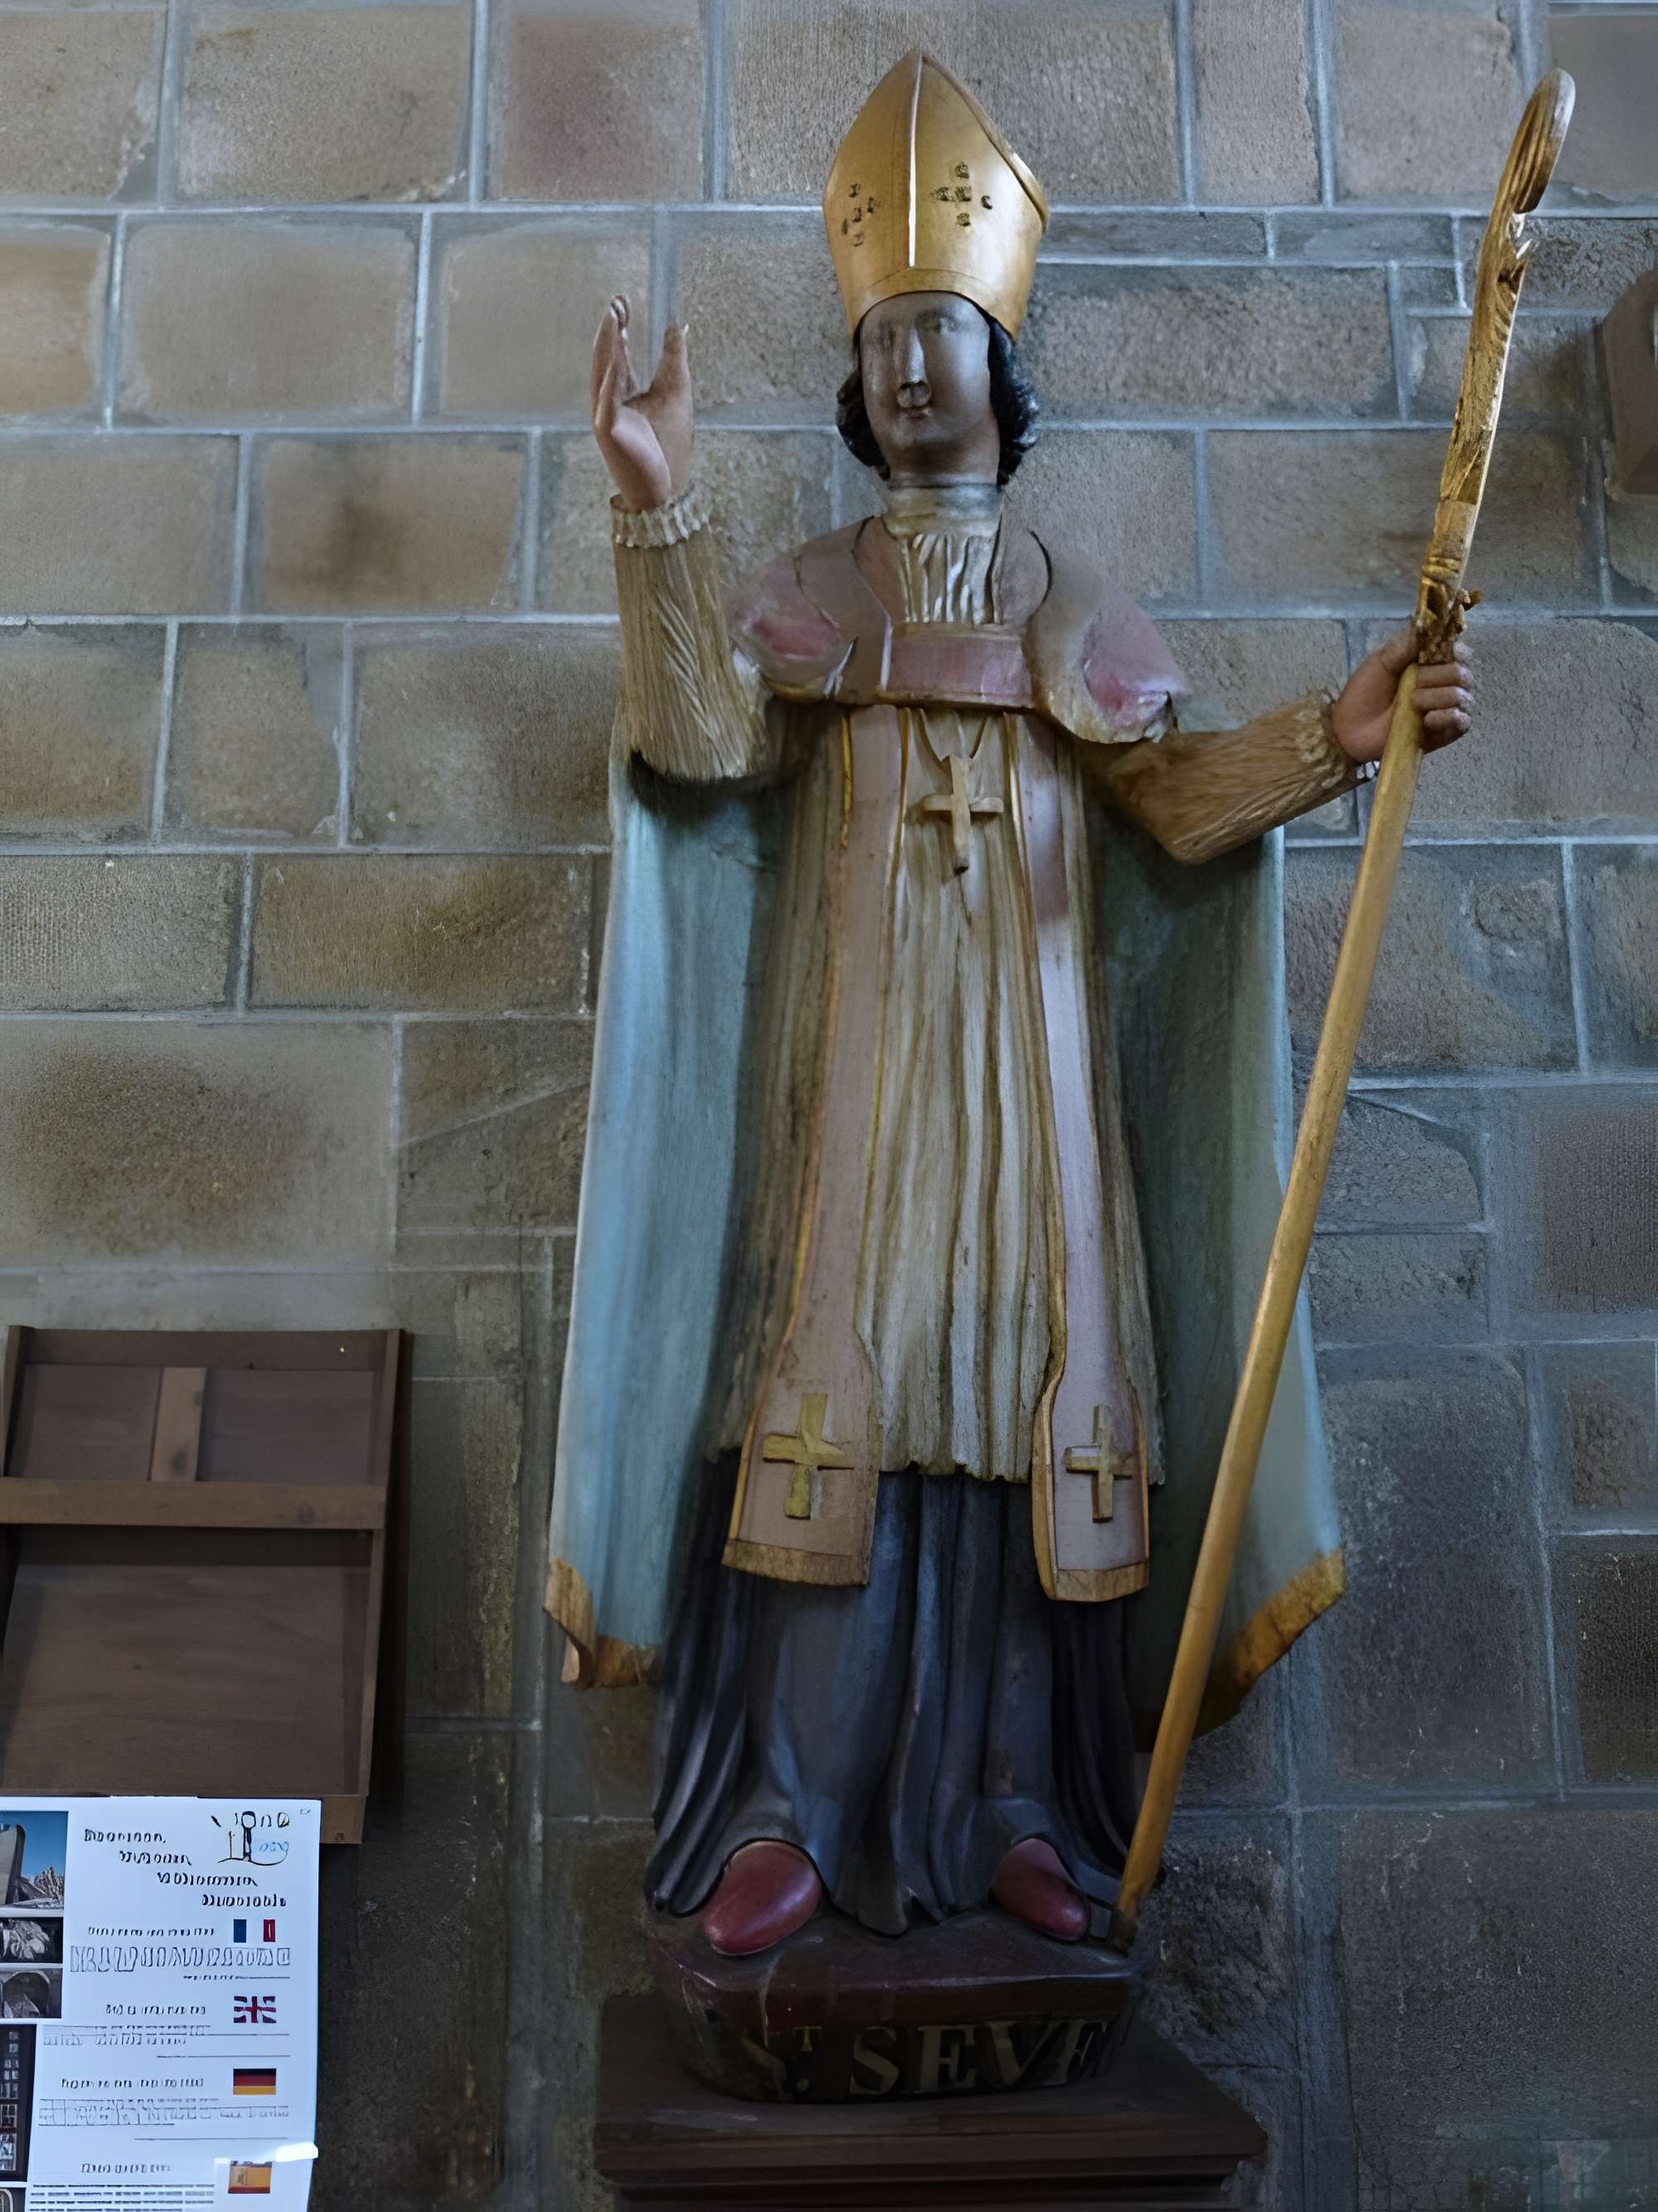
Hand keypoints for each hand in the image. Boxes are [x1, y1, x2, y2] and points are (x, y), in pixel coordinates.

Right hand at [590, 296, 692, 513]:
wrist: (665, 490)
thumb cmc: (668, 447)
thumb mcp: (676, 392)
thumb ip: (674, 359)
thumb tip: (678, 325)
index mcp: (623, 394)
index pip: (618, 354)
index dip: (620, 328)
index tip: (624, 302)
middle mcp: (609, 402)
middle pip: (607, 359)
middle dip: (611, 330)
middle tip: (616, 302)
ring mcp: (605, 417)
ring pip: (603, 375)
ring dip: (607, 347)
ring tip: (613, 318)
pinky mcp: (608, 432)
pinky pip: (607, 402)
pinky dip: (610, 380)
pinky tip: (615, 359)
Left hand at [1330, 626, 1473, 765]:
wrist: (1350, 728)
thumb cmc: (1366, 693)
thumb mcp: (1381, 662)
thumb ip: (1404, 644)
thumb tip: (1427, 624)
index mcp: (1434, 663)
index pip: (1461, 651)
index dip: (1453, 651)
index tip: (1431, 656)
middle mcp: (1447, 684)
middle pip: (1462, 673)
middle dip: (1435, 676)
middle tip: (1411, 684)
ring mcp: (1449, 708)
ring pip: (1461, 696)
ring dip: (1435, 697)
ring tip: (1411, 703)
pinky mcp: (1447, 732)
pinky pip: (1462, 721)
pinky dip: (1447, 717)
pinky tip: (1427, 719)